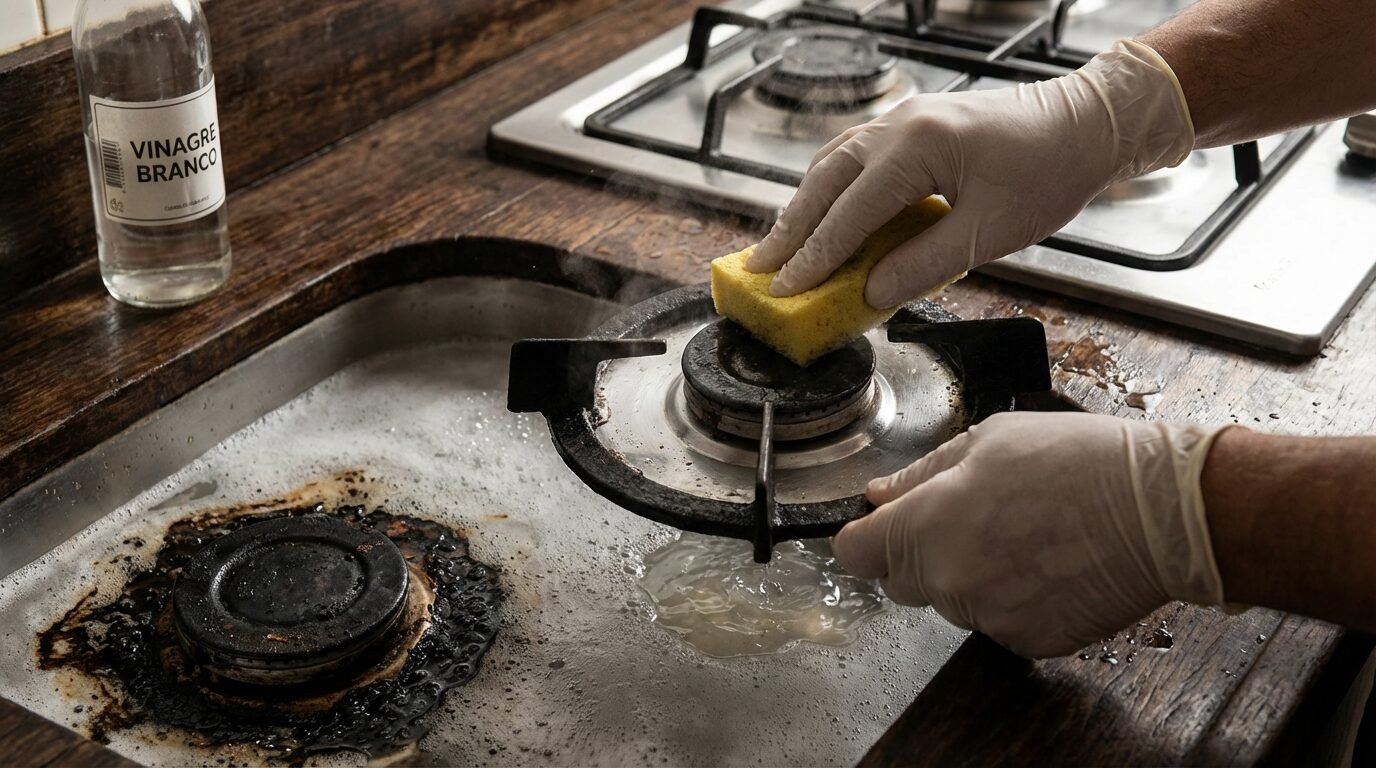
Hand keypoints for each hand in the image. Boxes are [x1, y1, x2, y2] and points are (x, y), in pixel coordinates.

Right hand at [746, 40, 1193, 307]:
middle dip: (789, 230)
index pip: (848, 213)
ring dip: (803, 209)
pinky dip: (829, 191)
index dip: (814, 257)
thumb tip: (869, 294)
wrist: (1085, 125)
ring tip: (779, 250)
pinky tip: (820, 216)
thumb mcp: (989, 233)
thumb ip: (923, 265)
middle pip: (824, 182)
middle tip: (758, 270)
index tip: (784, 290)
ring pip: (832, 166)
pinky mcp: (911, 126)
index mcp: (918, 147)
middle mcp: (898, 125)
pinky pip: (853, 158)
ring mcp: (902, 119)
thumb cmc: (1048, 173)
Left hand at [832, 412, 1228, 657]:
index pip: (854, 554)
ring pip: (954, 602)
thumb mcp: (989, 441)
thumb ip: (922, 474)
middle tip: (974, 517)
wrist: (1160, 512)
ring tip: (1026, 534)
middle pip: (901, 582)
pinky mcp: (1029, 643)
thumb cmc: (1076, 461)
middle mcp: (946, 582)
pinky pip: (999, 623)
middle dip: (921, 554)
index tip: (881, 526)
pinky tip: (1051, 564)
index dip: (865, 537)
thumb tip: (878, 495)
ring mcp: (987, 619)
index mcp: (925, 526)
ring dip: (971, 576)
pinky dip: (1014, 600)